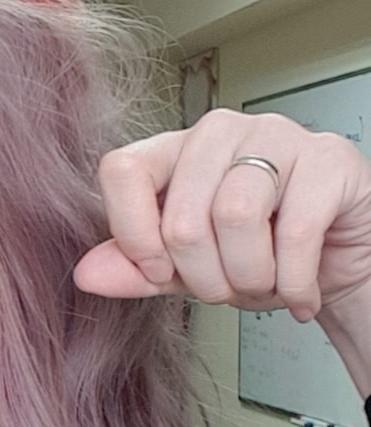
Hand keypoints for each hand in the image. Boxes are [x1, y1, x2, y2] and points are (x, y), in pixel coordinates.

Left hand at [72, 108, 370, 322]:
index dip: (133, 234)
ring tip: (268, 286)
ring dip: (252, 279)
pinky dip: (295, 282)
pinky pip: (295, 230)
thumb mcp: (190, 271)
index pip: (122, 170)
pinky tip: (301, 294)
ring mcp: (277, 135)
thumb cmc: (264, 255)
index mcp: (176, 150)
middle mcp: (221, 132)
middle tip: (231, 289)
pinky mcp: (328, 158)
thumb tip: (85, 274)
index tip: (159, 272)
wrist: (341, 264)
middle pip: (182, 215)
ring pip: (236, 217)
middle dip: (206, 279)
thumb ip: (138, 269)